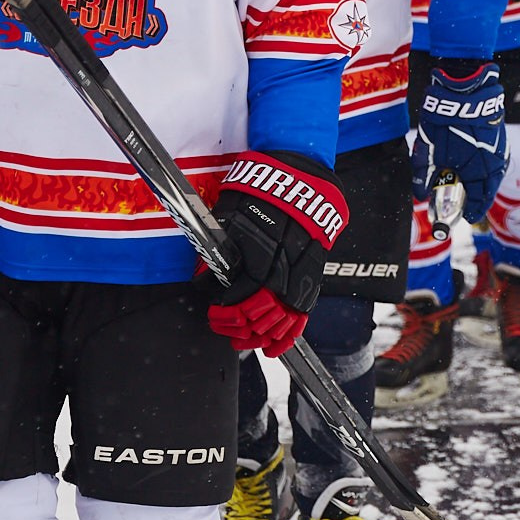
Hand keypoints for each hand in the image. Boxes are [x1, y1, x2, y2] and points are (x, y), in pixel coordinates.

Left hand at [207, 151, 345, 353]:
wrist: (298, 175)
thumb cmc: (257, 192)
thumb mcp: (228, 216)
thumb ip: (218, 251)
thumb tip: (204, 279)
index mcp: (259, 249)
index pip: (242, 296)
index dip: (226, 312)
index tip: (215, 315)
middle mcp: (284, 262)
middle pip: (263, 312)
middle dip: (242, 328)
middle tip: (227, 330)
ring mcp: (303, 268)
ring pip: (286, 315)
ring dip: (265, 333)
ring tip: (248, 340)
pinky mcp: (315, 270)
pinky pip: (304, 309)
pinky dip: (291, 331)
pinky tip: (277, 344)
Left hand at [413, 59, 506, 222]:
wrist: (464, 88)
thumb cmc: (444, 119)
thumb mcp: (427, 149)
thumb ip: (423, 175)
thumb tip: (421, 195)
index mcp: (480, 171)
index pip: (480, 201)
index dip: (472, 212)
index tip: (465, 217)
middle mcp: (495, 163)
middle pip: (488, 190)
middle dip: (476, 197)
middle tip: (465, 201)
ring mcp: (500, 149)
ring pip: (493, 175)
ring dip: (482, 181)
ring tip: (467, 182)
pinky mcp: (500, 138)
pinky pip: (495, 160)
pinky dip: (485, 167)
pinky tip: (473, 163)